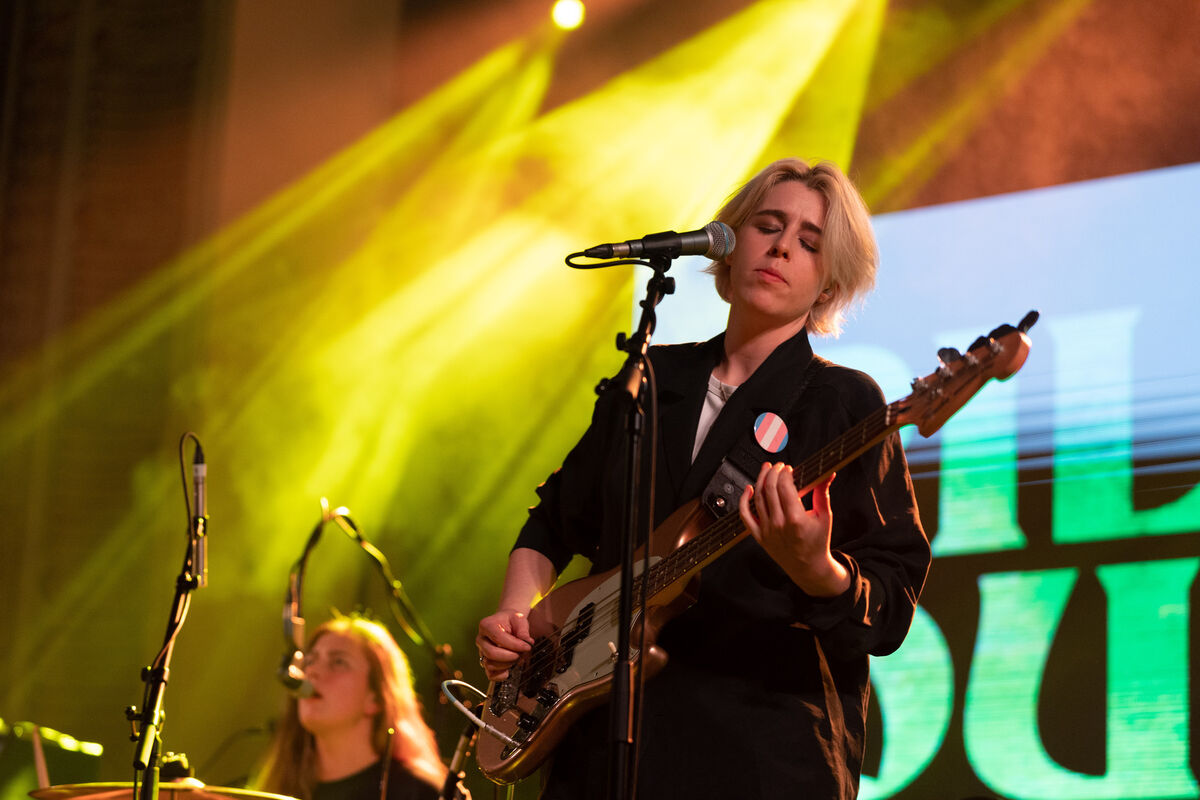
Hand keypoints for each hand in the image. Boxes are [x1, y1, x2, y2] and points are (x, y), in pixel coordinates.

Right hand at [476, 608, 533, 681]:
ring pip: (490, 664)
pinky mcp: (485, 662)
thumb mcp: (519, 619)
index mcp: (486, 625)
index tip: (527, 646)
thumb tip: (527, 643)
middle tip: (521, 653)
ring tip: (517, 658)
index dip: (514, 645)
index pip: (498, 638)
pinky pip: (490, 674)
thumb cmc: (511, 621)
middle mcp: (481, 639)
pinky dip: (500, 676)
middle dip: (510, 656)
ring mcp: (482, 652)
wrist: (505, 623)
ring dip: (507, 665)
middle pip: (491, 653)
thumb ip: (523, 630)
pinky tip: (509, 670)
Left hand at [738, 462, 848, 596]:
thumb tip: (828, 474)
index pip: (784, 486)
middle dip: (773, 472)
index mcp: (796, 518)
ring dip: (760, 480)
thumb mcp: (825, 516)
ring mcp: (767, 530)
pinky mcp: (759, 536)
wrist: (808, 567)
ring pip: (757, 498)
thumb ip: (822, 492)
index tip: (789, 468)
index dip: (785, 473)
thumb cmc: (817, 542)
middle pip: (769, 489)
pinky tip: (749, 489)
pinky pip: (745, 516)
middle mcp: (779, 524)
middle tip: (778, 466)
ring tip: (766, 470)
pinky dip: (744, 500)